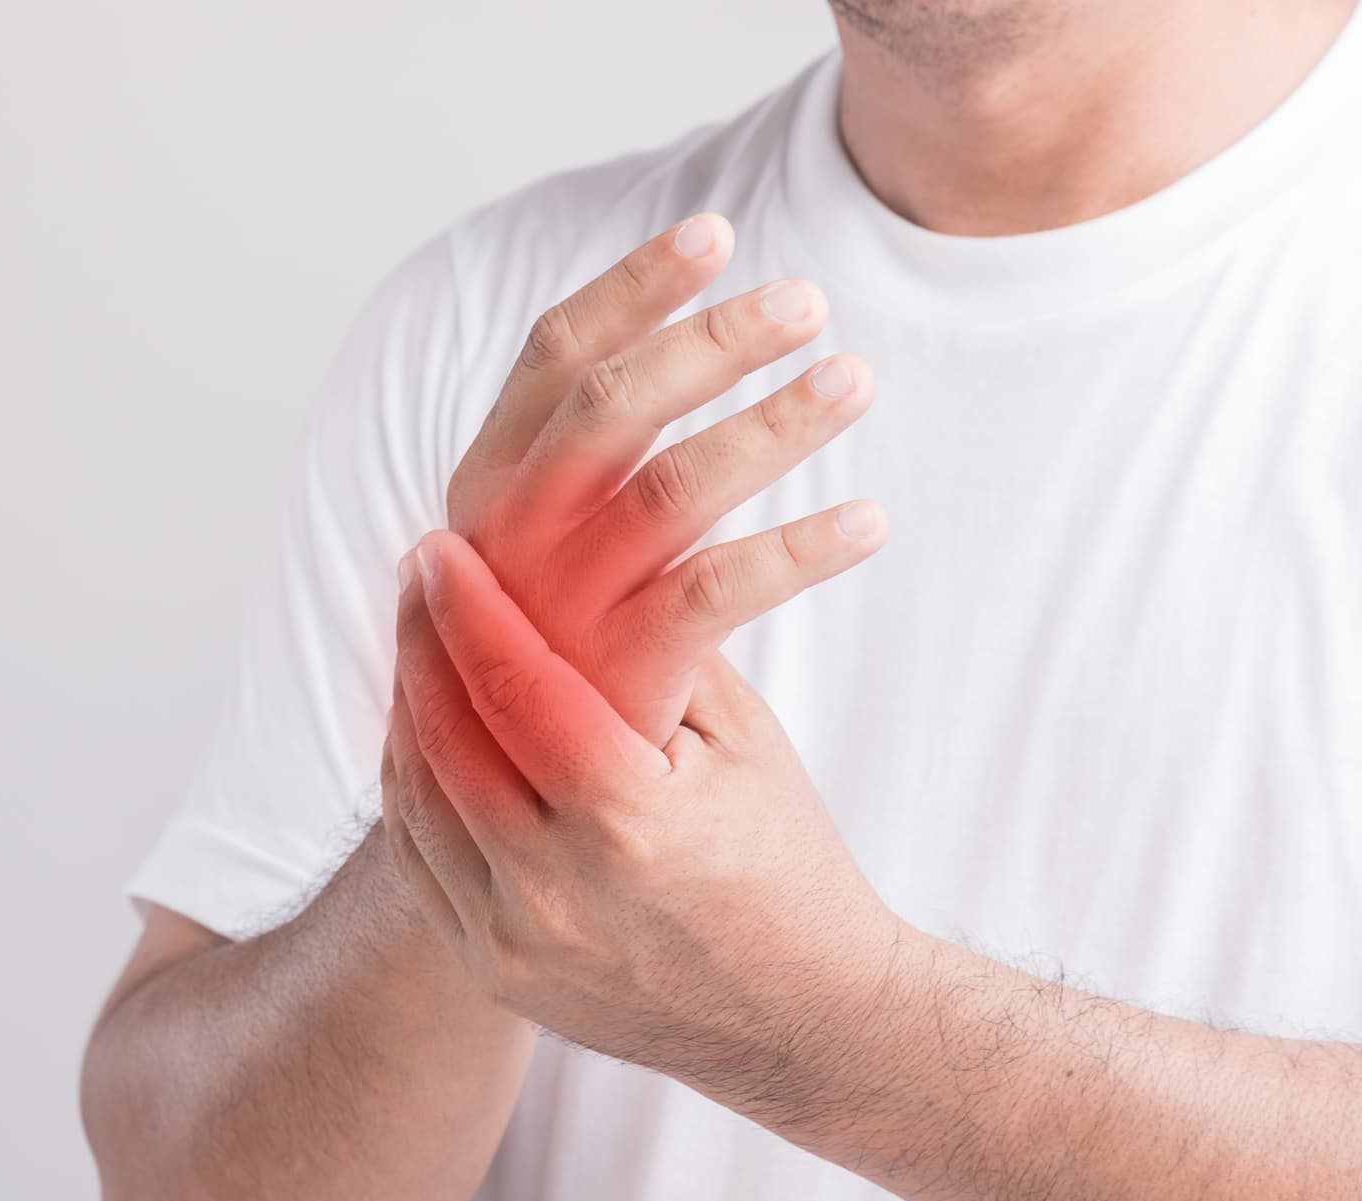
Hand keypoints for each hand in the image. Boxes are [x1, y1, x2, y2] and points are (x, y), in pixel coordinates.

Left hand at [381, 529, 909, 1109]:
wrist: (809, 1022)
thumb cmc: (789, 862)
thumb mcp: (745, 742)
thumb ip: (659, 652)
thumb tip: (581, 562)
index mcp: (625, 821)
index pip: (514, 685)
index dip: (467, 607)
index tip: (438, 547)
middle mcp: (554, 890)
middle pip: (446, 739)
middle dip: (421, 644)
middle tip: (415, 575)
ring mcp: (515, 944)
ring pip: (417, 802)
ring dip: (407, 710)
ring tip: (416, 641)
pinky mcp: (497, 976)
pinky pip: (421, 864)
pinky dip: (413, 788)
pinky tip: (422, 731)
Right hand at [441, 214, 882, 745]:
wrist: (531, 809)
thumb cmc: (562, 654)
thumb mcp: (550, 542)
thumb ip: (585, 456)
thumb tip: (672, 340)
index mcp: (489, 484)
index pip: (553, 356)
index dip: (633, 287)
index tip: (715, 230)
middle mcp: (507, 538)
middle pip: (609, 406)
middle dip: (711, 341)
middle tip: (808, 301)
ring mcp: (555, 610)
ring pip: (668, 488)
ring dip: (770, 425)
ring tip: (855, 379)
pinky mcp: (614, 679)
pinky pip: (715, 592)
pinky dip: (800, 549)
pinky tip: (871, 522)